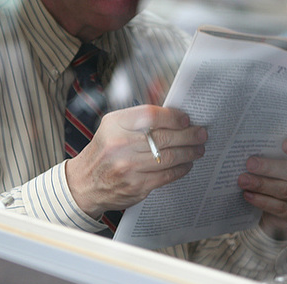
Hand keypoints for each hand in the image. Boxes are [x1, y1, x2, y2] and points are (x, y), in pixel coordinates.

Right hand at [66, 104, 206, 218]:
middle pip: (164, 137)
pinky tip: (186, 164)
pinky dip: (180, 169)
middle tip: (201, 134)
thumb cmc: (104, 151)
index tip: (186, 119)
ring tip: (198, 149)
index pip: (151, 115)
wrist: (85, 183)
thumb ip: (140, 113)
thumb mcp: (114, 126)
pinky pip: (166, 176)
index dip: (173, 116)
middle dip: (189, 135)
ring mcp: (128, 167)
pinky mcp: (136, 186)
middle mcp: (120, 145)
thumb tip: (166, 94)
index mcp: (115, 125)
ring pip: (169, 158)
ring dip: (189, 153)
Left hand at [237, 136, 286, 239]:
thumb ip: (274, 155)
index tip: (284, 144)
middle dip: (269, 167)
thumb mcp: (282, 163)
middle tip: (249, 164)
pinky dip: (263, 201)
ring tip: (243, 180)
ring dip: (262, 185)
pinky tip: (248, 195)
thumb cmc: (282, 176)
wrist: (286, 208)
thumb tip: (250, 151)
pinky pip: (281, 208)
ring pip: (286, 190)